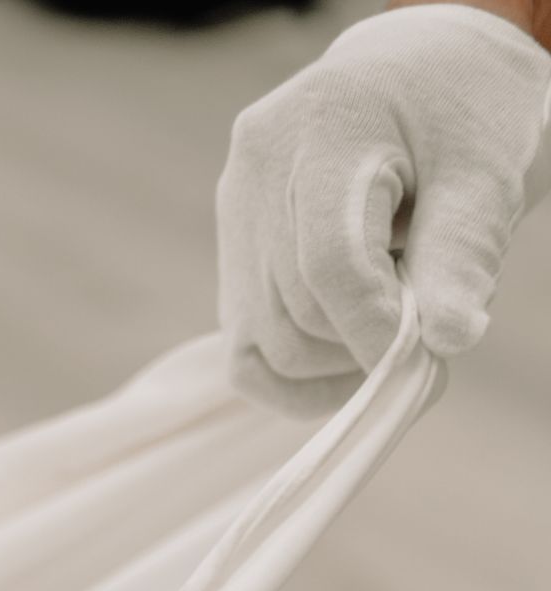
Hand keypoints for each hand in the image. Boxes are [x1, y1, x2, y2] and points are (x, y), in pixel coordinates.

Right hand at [218, 3, 550, 415]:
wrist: (417, 82)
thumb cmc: (460, 115)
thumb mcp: (486, 170)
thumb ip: (463, 253)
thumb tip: (446, 340)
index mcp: (327, 124)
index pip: (330, 261)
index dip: (376, 329)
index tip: (429, 358)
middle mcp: (259, 168)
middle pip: (300, 313)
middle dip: (368, 343)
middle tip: (430, 327)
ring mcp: (235, 215)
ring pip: (270, 344)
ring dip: (340, 361)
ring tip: (396, 322)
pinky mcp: (231, 258)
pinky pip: (246, 356)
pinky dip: (299, 381)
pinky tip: (350, 364)